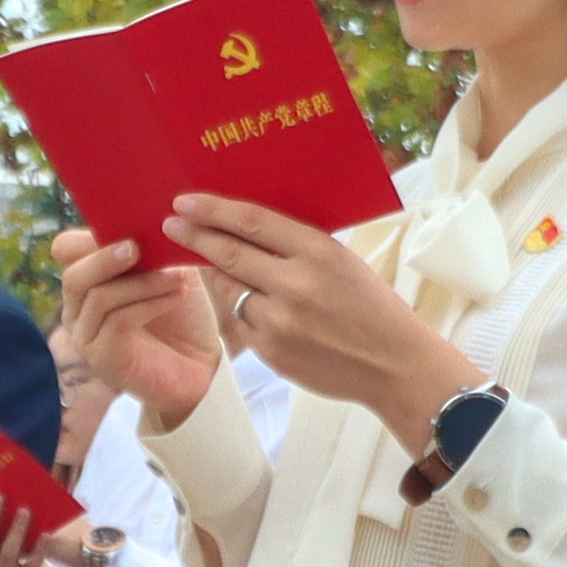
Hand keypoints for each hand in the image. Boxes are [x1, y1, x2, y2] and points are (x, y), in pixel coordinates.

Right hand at [49, 235, 224, 427]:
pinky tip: (176, 295)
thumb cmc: (183, 315)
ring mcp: (86, 337)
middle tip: (138, 247)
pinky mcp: (103, 359)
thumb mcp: (168, 269)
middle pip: (74, 276)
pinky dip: (149, 303)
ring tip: (178, 276)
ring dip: (141, 282)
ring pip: (99, 298)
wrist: (202, 367)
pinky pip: (118, 321)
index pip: (65, 249)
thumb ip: (153, 244)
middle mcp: (77, 310)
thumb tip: (150, 212)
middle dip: (105, 258)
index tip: (129, 226)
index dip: (89, 235)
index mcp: (87, 281)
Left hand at [177, 195, 464, 438]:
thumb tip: (245, 228)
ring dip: (212, 276)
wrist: (394, 364)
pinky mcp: (272, 352)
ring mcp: (280, 321)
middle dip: (194, 237)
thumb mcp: (342, 261)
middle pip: (229, 253)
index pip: (252, 222)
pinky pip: (237, 323)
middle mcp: (296, 284)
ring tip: (202, 263)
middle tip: (172, 225)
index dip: (213, 210)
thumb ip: (297, 246)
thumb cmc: (371, 307)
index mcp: (318, 252)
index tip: (185, 202)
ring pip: (227, 290)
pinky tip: (234, 302)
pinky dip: (233, 310)